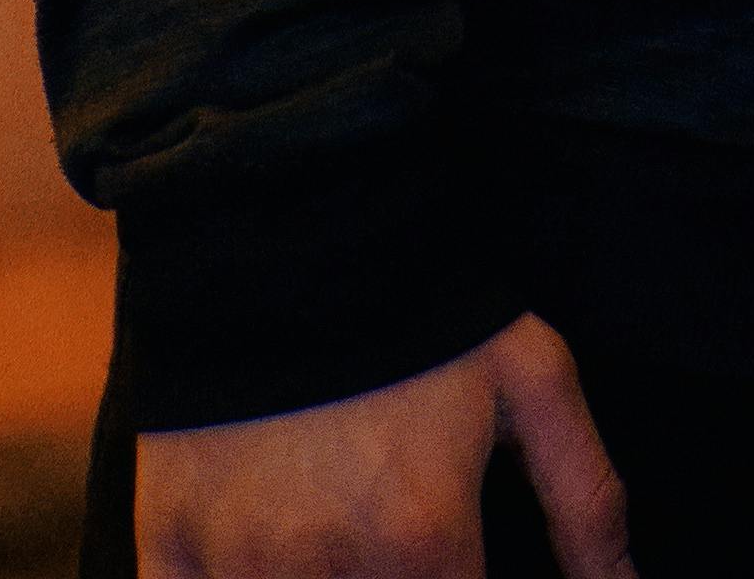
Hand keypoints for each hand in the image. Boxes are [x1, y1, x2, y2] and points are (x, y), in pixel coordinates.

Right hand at [136, 316, 629, 578]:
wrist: (284, 211)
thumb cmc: (422, 299)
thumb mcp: (530, 377)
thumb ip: (588, 502)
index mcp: (421, 540)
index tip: (458, 569)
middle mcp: (325, 568)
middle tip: (403, 552)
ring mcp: (236, 564)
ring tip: (351, 548)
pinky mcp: (166, 548)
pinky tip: (270, 562)